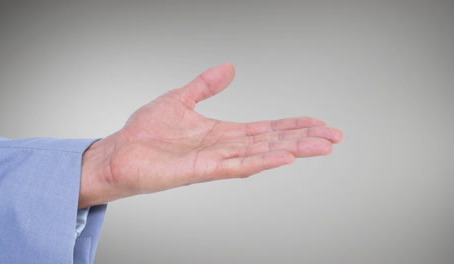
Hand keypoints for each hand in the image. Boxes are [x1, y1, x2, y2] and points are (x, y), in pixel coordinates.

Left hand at [79, 63, 342, 207]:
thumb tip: (231, 68)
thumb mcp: (181, 99)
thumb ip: (206, 85)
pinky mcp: (202, 171)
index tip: (317, 122)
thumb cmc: (146, 132)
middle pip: (272, 141)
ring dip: (293, 149)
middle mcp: (225, 148)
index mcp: (222, 133)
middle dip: (304, 138)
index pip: (265, 128)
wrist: (119, 152)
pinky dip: (262, 161)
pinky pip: (238, 166)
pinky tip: (285, 157)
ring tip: (322, 146)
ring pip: (263, 154)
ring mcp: (216, 161)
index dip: (292, 125)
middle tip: (334, 137)